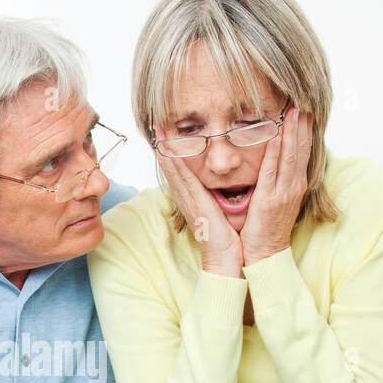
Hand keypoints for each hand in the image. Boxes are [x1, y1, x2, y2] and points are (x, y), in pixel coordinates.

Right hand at [152, 128, 242, 277]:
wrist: (225, 259)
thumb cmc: (226, 238)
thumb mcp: (221, 211)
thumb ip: (219, 196)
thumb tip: (226, 185)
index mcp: (193, 197)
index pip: (179, 169)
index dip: (172, 151)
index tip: (168, 133)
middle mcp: (186, 196)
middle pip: (171, 165)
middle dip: (163, 143)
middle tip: (156, 123)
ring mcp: (187, 199)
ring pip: (172, 167)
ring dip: (164, 147)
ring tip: (157, 127)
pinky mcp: (193, 202)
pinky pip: (181, 177)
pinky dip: (173, 161)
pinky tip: (167, 147)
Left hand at [240, 106, 312, 265]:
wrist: (265, 255)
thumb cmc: (267, 228)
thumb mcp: (276, 199)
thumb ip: (276, 180)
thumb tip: (273, 160)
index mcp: (295, 184)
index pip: (302, 150)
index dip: (303, 129)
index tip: (302, 108)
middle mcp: (294, 185)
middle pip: (301, 148)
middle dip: (301, 123)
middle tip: (302, 99)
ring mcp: (284, 192)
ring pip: (291, 155)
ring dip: (293, 131)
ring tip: (293, 109)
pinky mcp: (270, 199)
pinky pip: (273, 171)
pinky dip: (277, 153)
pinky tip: (277, 136)